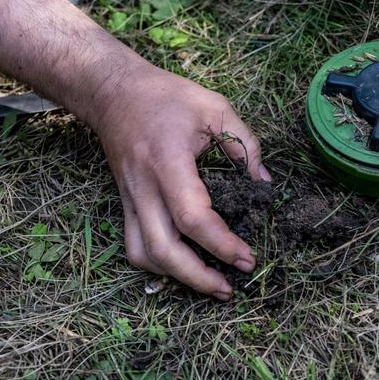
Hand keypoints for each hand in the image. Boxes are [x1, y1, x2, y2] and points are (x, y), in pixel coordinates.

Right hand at [91, 63, 268, 299]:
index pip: (192, 216)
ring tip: (210, 283)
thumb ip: (245, 144)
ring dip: (175, 276)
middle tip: (230, 287)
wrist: (113, 92)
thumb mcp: (215, 107)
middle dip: (197, 278)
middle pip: (163, 249)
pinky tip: (183, 265)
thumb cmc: (167, 97)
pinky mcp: (124, 203)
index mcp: (168, 162)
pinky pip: (134, 245)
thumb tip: (265, 183)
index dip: (221, 244)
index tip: (247, 257)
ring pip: (143, 255)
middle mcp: (144, 187)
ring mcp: (129, 198)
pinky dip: (158, 264)